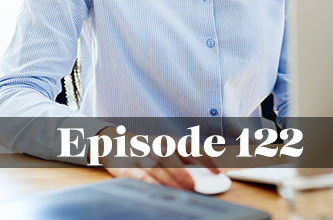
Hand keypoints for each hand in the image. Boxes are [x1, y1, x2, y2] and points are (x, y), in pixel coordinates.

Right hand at [94, 126, 218, 189]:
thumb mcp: (167, 148)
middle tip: (193, 186)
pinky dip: (151, 184)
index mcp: (169, 140)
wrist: (117, 143)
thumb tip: (206, 176)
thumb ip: (184, 160)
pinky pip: (141, 176)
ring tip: (180, 192)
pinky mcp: (129, 168)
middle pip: (170, 158)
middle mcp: (156, 146)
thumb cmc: (148, 149)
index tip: (216, 173)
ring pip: (156, 168)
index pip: (190, 146)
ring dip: (169, 180)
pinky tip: (159, 191)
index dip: (204, 158)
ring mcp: (142, 156)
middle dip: (182, 172)